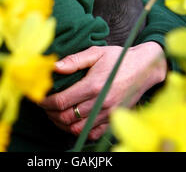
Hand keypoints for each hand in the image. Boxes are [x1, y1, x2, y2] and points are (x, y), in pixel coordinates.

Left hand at [40, 42, 166, 140]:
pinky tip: (73, 121)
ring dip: (62, 124)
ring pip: (77, 128)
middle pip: (67, 117)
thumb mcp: (96, 52)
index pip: (62, 101)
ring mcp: (108, 114)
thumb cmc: (119, 58)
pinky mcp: (114, 119)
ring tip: (56, 114)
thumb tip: (54, 66)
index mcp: (93, 85)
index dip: (46, 102)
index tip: (40, 99)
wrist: (145, 67)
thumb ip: (74, 60)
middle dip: (51, 114)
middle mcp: (100, 102)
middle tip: (45, 107)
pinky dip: (79, 131)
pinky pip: (92, 133)